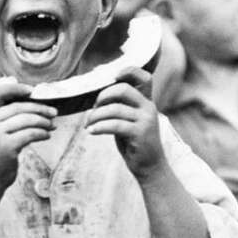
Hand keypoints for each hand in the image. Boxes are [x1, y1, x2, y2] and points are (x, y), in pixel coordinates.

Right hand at [0, 80, 55, 191]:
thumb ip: (3, 119)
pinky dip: (42, 133)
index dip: (15, 88)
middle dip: (39, 108)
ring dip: (43, 122)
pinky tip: (47, 135)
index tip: (32, 91)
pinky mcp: (6, 147)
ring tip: (52, 126)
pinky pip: (30, 134)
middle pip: (17, 107)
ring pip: (26, 120)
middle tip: (53, 113)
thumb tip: (32, 103)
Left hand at [85, 66, 163, 180]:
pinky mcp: (140, 133)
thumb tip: (96, 95)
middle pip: (123, 89)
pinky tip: (91, 132)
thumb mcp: (127, 121)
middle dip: (102, 97)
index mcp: (146, 102)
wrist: (149, 167)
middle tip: (92, 110)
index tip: (113, 76)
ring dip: (95, 116)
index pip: (144, 77)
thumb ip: (118, 106)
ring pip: (114, 109)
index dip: (129, 71)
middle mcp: (148, 107)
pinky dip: (99, 127)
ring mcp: (146, 120)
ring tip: (88, 124)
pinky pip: (115, 125)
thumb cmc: (134, 143)